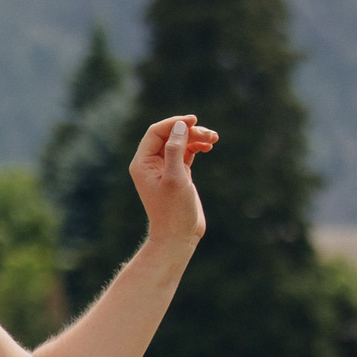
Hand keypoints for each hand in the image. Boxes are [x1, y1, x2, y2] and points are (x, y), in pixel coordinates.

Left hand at [129, 114, 216, 250]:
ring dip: (196, 137)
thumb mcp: (176, 178)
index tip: (194, 121)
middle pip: (169, 135)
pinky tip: (209, 146)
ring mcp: (164, 168)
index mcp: (142, 163)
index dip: (174, 123)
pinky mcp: (178, 174)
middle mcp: (150, 164)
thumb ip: (175, 150)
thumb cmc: (174, 210)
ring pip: (180, 143)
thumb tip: (179, 126)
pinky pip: (186, 152)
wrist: (178, 235)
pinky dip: (197, 147)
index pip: (156, 133)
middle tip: (211, 136)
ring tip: (214, 139)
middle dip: (190, 131)